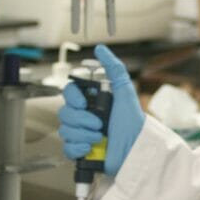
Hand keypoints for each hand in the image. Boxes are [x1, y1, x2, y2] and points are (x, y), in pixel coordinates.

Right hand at [59, 44, 144, 175]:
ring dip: (83, 134)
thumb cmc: (132, 122)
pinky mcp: (81, 151)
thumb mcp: (125, 92)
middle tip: (100, 124)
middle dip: (82, 120)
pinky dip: (78, 148)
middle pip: (64, 113)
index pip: (68, 93)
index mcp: (92, 102)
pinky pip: (67, 148)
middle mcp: (84, 116)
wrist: (135, 149)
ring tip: (100, 137)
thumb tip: (100, 49)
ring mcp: (81, 134)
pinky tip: (91, 147)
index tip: (84, 102)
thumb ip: (114, 69)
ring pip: (65, 131)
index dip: (72, 98)